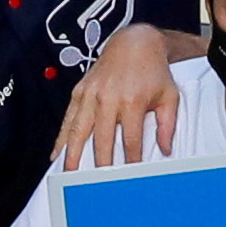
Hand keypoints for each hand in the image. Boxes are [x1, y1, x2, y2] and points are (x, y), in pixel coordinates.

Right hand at [55, 31, 184, 169]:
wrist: (134, 43)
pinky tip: (57, 153)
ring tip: (69, 174)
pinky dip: (62, 137)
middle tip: (97, 183)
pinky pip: (68, 118)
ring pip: (79, 130)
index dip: (130, 160)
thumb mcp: (168, 96)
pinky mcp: (80, 91)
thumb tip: (166, 149)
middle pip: (102, 139)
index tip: (130, 175)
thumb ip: (167, 124)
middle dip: (100, 164)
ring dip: (73, 154)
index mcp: (132, 101)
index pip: (130, 140)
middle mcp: (109, 98)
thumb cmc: (152, 70)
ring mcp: (92, 94)